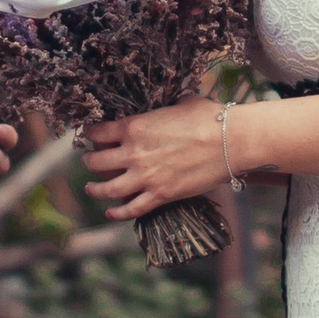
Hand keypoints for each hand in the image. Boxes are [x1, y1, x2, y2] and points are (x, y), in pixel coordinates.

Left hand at [82, 94, 234, 221]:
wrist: (230, 141)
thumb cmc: (209, 118)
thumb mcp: (181, 104)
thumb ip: (166, 108)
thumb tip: (171, 105)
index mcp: (135, 126)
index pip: (99, 132)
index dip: (91, 134)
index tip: (90, 136)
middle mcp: (133, 152)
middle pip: (96, 162)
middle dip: (89, 161)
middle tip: (88, 161)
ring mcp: (145, 176)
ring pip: (108, 188)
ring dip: (95, 189)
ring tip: (90, 188)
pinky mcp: (160, 195)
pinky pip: (131, 209)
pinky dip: (118, 213)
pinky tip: (110, 213)